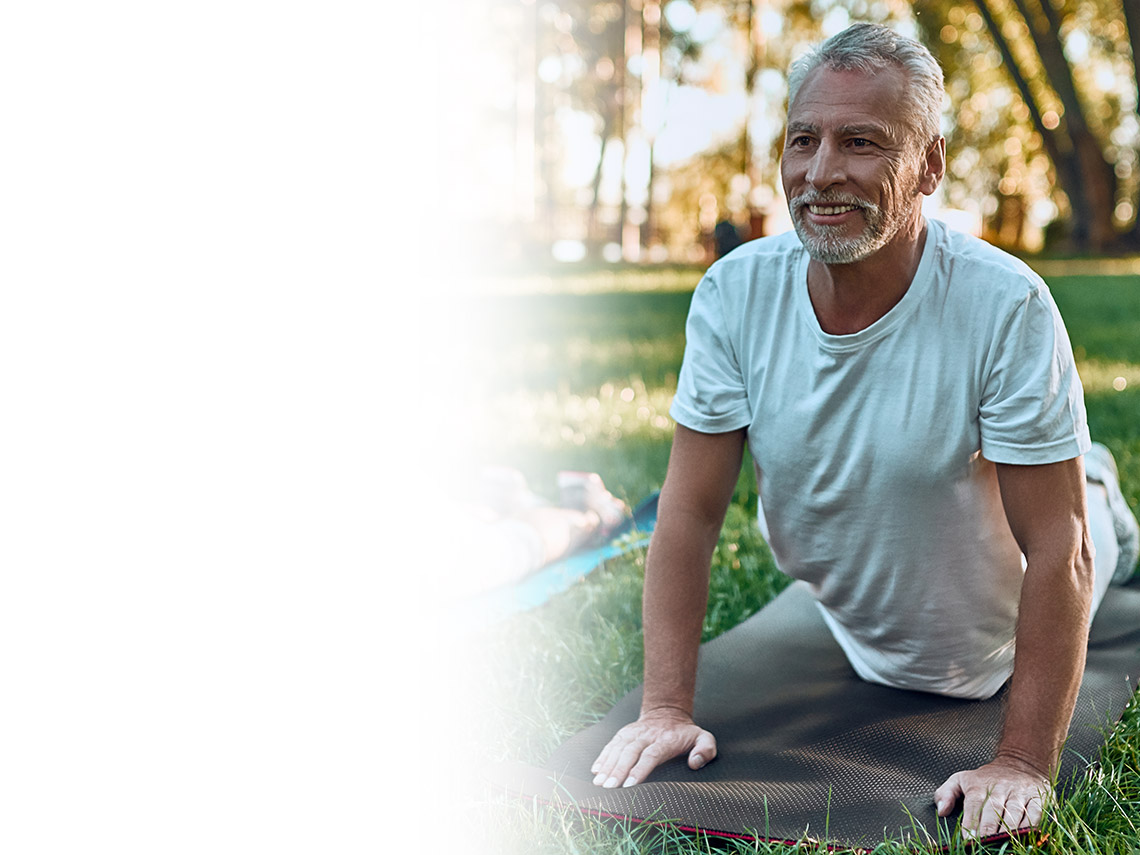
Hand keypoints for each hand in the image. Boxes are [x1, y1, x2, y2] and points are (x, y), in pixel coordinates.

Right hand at [590, 708, 716, 788]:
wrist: (667, 712)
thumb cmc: (686, 733)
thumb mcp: (704, 738)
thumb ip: (705, 749)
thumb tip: (695, 763)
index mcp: (665, 740)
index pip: (651, 755)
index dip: (640, 770)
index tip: (630, 785)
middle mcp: (647, 735)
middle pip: (630, 752)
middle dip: (618, 770)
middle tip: (609, 787)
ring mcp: (634, 733)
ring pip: (618, 748)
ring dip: (607, 765)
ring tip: (599, 782)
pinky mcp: (624, 733)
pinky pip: (611, 744)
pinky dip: (603, 756)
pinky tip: (596, 770)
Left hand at [934, 758, 1050, 838]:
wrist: (1019, 763)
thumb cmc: (986, 778)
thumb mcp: (961, 779)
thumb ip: (946, 793)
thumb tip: (941, 811)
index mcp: (979, 785)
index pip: (973, 804)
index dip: (971, 822)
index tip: (968, 838)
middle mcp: (1000, 788)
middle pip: (993, 810)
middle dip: (988, 829)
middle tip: (984, 844)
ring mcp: (1019, 793)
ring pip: (1014, 813)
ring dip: (1009, 831)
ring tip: (1003, 845)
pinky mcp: (1038, 798)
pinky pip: (1035, 813)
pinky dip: (1030, 827)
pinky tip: (1024, 837)